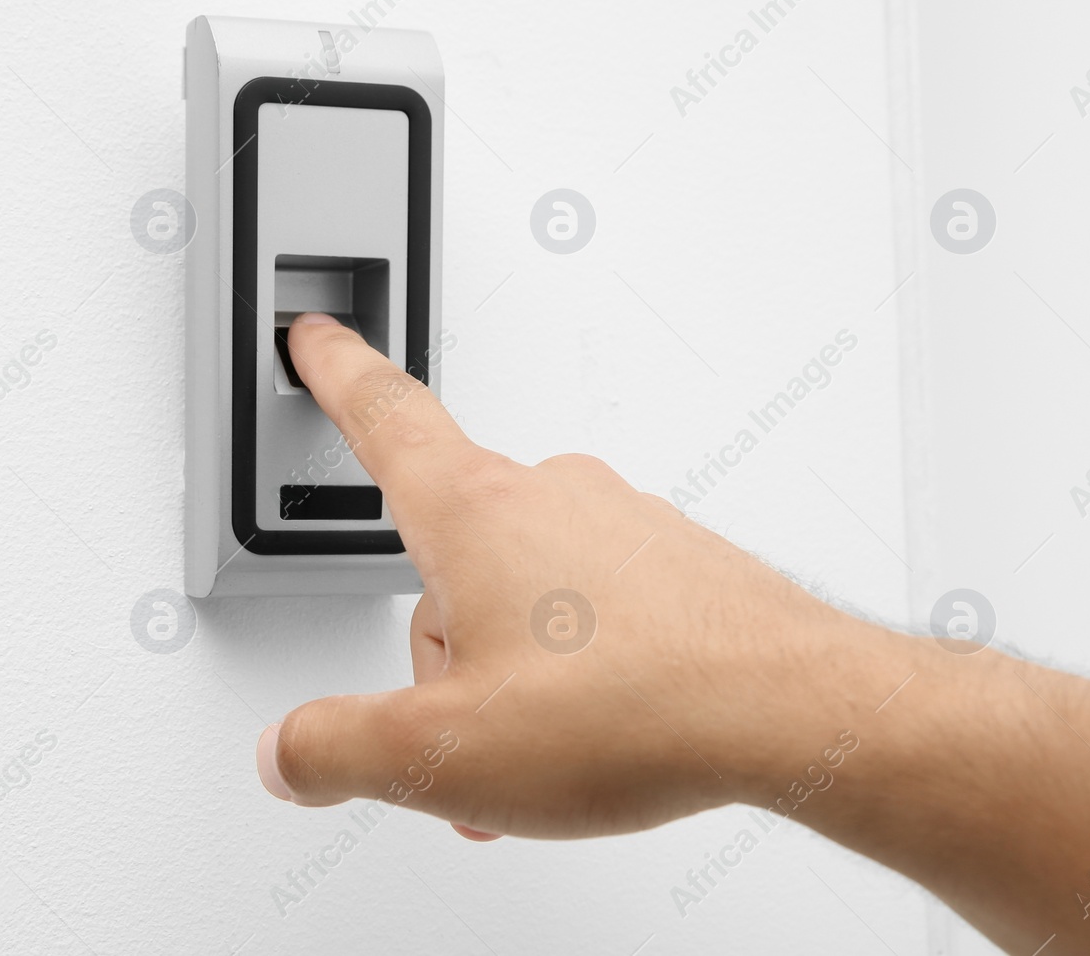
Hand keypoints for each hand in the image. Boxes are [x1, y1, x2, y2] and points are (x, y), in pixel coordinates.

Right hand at [253, 312, 909, 839]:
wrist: (796, 712)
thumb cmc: (640, 705)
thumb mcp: (443, 751)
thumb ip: (340, 748)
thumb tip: (293, 750)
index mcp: (475, 512)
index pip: (384, 416)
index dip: (336, 374)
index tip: (318, 337)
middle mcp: (548, 496)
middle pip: (446, 560)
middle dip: (441, 655)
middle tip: (464, 738)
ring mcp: (618, 526)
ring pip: (519, 594)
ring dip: (508, 675)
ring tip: (544, 752)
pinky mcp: (674, 566)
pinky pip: (590, 609)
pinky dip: (575, 670)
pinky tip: (598, 729)